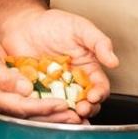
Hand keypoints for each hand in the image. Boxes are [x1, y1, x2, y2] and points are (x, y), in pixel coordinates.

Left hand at [0, 8, 117, 121]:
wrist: (23, 24)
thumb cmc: (53, 24)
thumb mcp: (80, 28)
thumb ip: (98, 42)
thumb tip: (114, 61)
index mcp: (87, 69)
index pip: (100, 87)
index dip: (99, 94)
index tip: (93, 96)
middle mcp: (74, 82)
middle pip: (86, 103)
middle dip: (86, 109)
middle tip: (81, 108)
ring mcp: (56, 89)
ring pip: (67, 108)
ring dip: (69, 114)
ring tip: (66, 113)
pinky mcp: (39, 92)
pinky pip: (45, 105)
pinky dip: (47, 111)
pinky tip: (47, 109)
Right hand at [0, 27, 69, 118]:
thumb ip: (3, 77)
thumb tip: (24, 88)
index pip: (22, 107)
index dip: (43, 108)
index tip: (61, 106)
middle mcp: (1, 100)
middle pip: (30, 114)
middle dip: (53, 117)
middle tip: (75, 118)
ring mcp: (6, 95)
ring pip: (33, 109)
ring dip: (53, 114)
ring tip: (74, 115)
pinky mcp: (12, 87)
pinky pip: (31, 99)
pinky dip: (47, 102)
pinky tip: (62, 103)